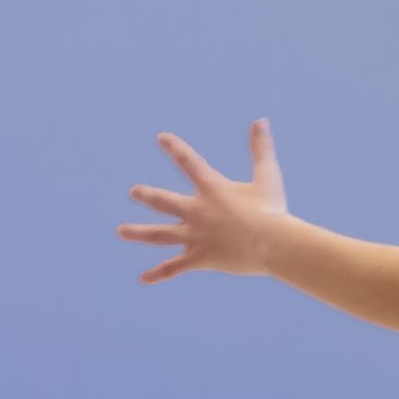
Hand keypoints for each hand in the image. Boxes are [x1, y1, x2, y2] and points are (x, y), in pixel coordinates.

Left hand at [119, 120, 291, 281]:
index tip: (162, 139)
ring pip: (159, 234)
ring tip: (122, 231)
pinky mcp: (201, 257)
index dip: (175, 148)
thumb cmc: (273, 211)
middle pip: (162, 201)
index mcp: (211, 189)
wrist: (276, 244)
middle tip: (135, 192)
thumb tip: (261, 120)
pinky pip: (175, 267)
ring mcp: (196, 235)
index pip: (187, 162)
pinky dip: (160, 273)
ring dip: (138, 232)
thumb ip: (260, 149)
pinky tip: (143, 278)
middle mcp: (197, 210)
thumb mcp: (268, 178)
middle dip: (147, 195)